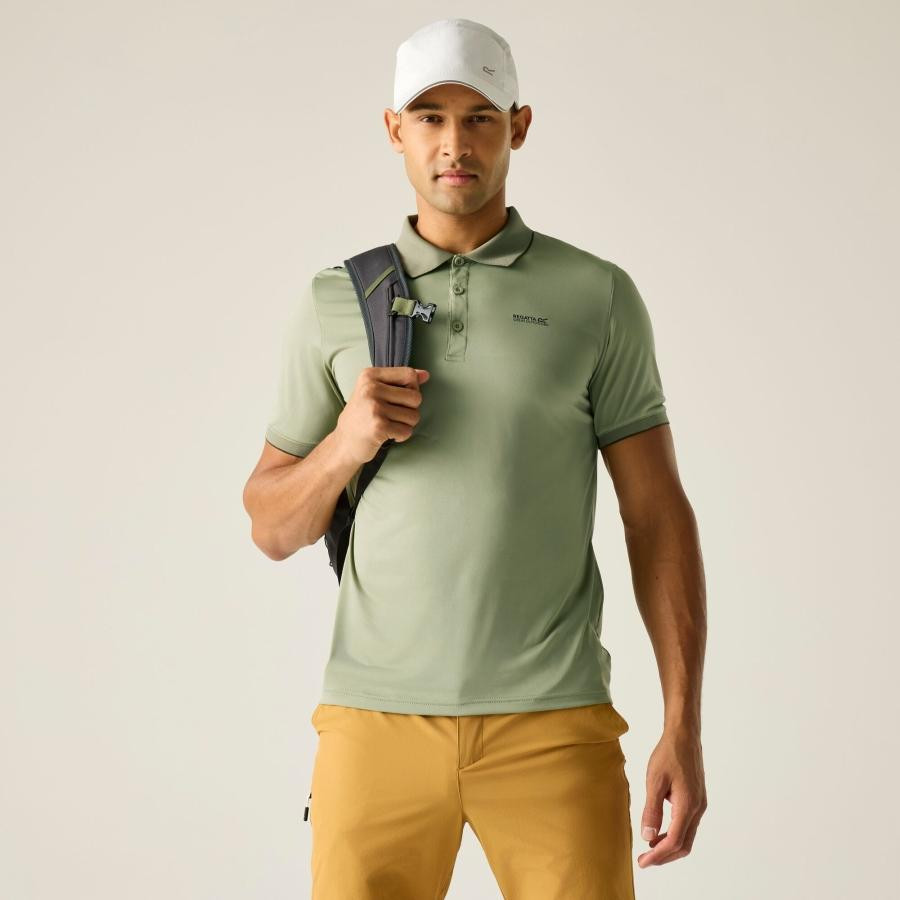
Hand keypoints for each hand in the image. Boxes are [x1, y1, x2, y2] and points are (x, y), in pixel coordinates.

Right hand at [335, 365, 429, 465]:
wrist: (344, 443)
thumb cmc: (362, 416)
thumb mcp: (375, 391)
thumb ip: (400, 380)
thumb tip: (425, 374)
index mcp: (370, 376)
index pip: (409, 374)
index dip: (412, 388)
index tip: (399, 397)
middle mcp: (371, 389)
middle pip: (416, 397)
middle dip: (410, 410)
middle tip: (393, 415)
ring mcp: (374, 408)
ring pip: (414, 416)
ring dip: (406, 424)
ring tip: (389, 424)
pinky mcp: (379, 426)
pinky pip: (407, 431)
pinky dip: (401, 436)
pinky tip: (387, 434)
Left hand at [637, 728, 706, 866]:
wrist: (684, 736)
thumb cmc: (668, 754)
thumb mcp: (654, 780)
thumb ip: (651, 809)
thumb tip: (647, 836)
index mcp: (688, 806)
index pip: (674, 841)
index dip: (658, 855)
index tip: (642, 862)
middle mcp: (697, 809)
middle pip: (684, 845)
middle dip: (664, 856)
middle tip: (644, 861)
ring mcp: (699, 805)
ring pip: (687, 837)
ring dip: (669, 846)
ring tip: (649, 848)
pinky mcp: (697, 800)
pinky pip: (687, 825)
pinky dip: (674, 834)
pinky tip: (659, 831)